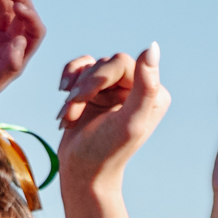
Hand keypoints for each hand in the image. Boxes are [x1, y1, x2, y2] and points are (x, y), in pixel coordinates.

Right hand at [56, 43, 171, 185]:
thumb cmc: (106, 150)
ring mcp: (114, 90)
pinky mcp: (94, 92)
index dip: (97, 77)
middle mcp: (137, 89)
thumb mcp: (130, 121)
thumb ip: (146, 86)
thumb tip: (152, 46)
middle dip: (82, 87)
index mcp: (153, 93)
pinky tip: (64, 102)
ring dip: (72, 92)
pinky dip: (67, 82)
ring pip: (88, 68)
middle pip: (103, 64)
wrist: (82, 171)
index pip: (121, 62)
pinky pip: (78, 69)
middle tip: (71, 111)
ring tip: (68, 117)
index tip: (80, 98)